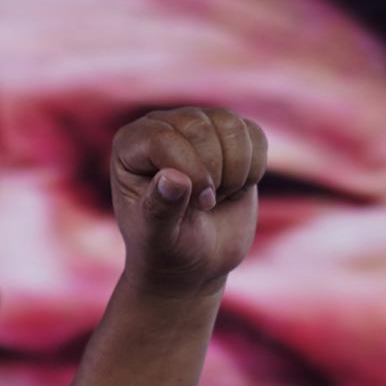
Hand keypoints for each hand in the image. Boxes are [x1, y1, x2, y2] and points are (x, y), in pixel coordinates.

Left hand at [110, 107, 269, 296]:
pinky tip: (235, 187)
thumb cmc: (168, 248)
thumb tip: (174, 178)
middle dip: (213, 174)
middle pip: (200, 127)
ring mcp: (197, 126)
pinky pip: (255, 135)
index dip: (190, 172)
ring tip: (218, 195)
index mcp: (130, 145)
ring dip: (236, 171)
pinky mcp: (229, 135)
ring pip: (232, 126)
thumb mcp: (158, 238)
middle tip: (205, 204)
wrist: (197, 260)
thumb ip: (160, 210)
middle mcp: (161, 126)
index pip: (163, 139)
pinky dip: (255, 167)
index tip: (198, 205)